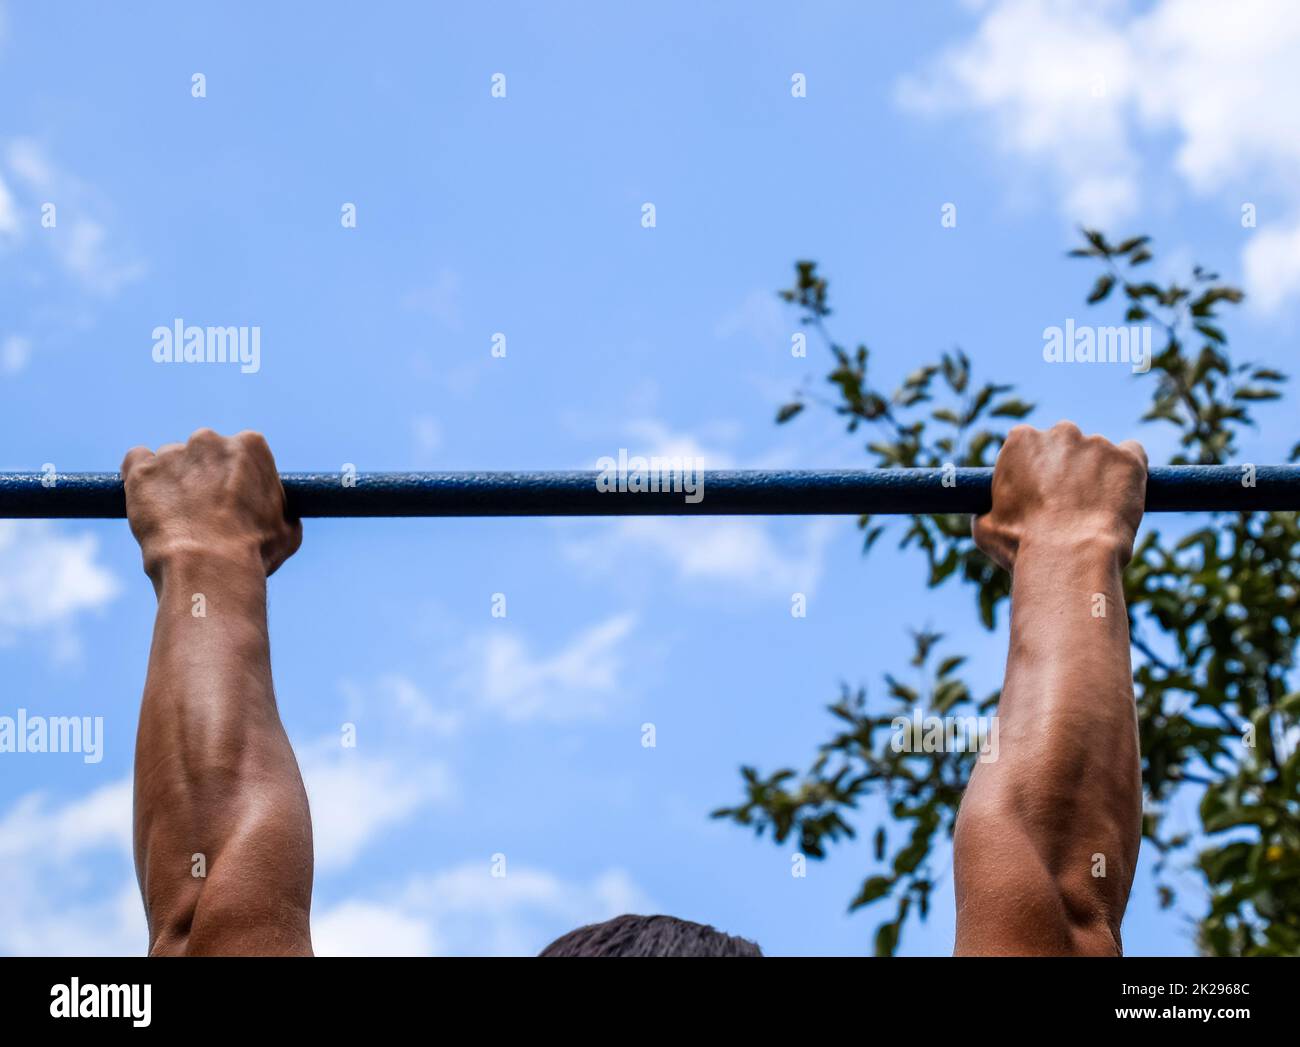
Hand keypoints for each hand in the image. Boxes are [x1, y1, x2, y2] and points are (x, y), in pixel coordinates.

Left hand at [122, 428, 301, 581]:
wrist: (210, 567)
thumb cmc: (254, 552)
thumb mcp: (288, 529)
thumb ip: (280, 509)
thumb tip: (282, 514)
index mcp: (250, 446)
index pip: (242, 452)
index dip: (238, 477)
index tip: (234, 499)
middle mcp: (210, 440)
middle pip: (204, 451)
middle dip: (203, 475)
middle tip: (204, 509)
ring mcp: (173, 454)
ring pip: (170, 461)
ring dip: (172, 481)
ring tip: (177, 519)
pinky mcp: (141, 471)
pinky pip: (136, 462)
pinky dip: (141, 479)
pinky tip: (150, 502)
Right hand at [972, 421, 1146, 571]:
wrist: (1069, 557)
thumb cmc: (1022, 545)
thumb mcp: (985, 528)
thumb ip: (988, 510)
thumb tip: (987, 515)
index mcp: (1020, 441)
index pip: (1027, 443)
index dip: (1032, 468)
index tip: (1037, 490)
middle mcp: (1060, 433)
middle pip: (1064, 443)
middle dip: (1065, 466)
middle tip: (1067, 501)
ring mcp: (1098, 444)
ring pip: (1099, 453)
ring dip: (1097, 474)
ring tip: (1094, 511)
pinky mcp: (1129, 459)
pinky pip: (1133, 456)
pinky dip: (1128, 473)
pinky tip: (1120, 498)